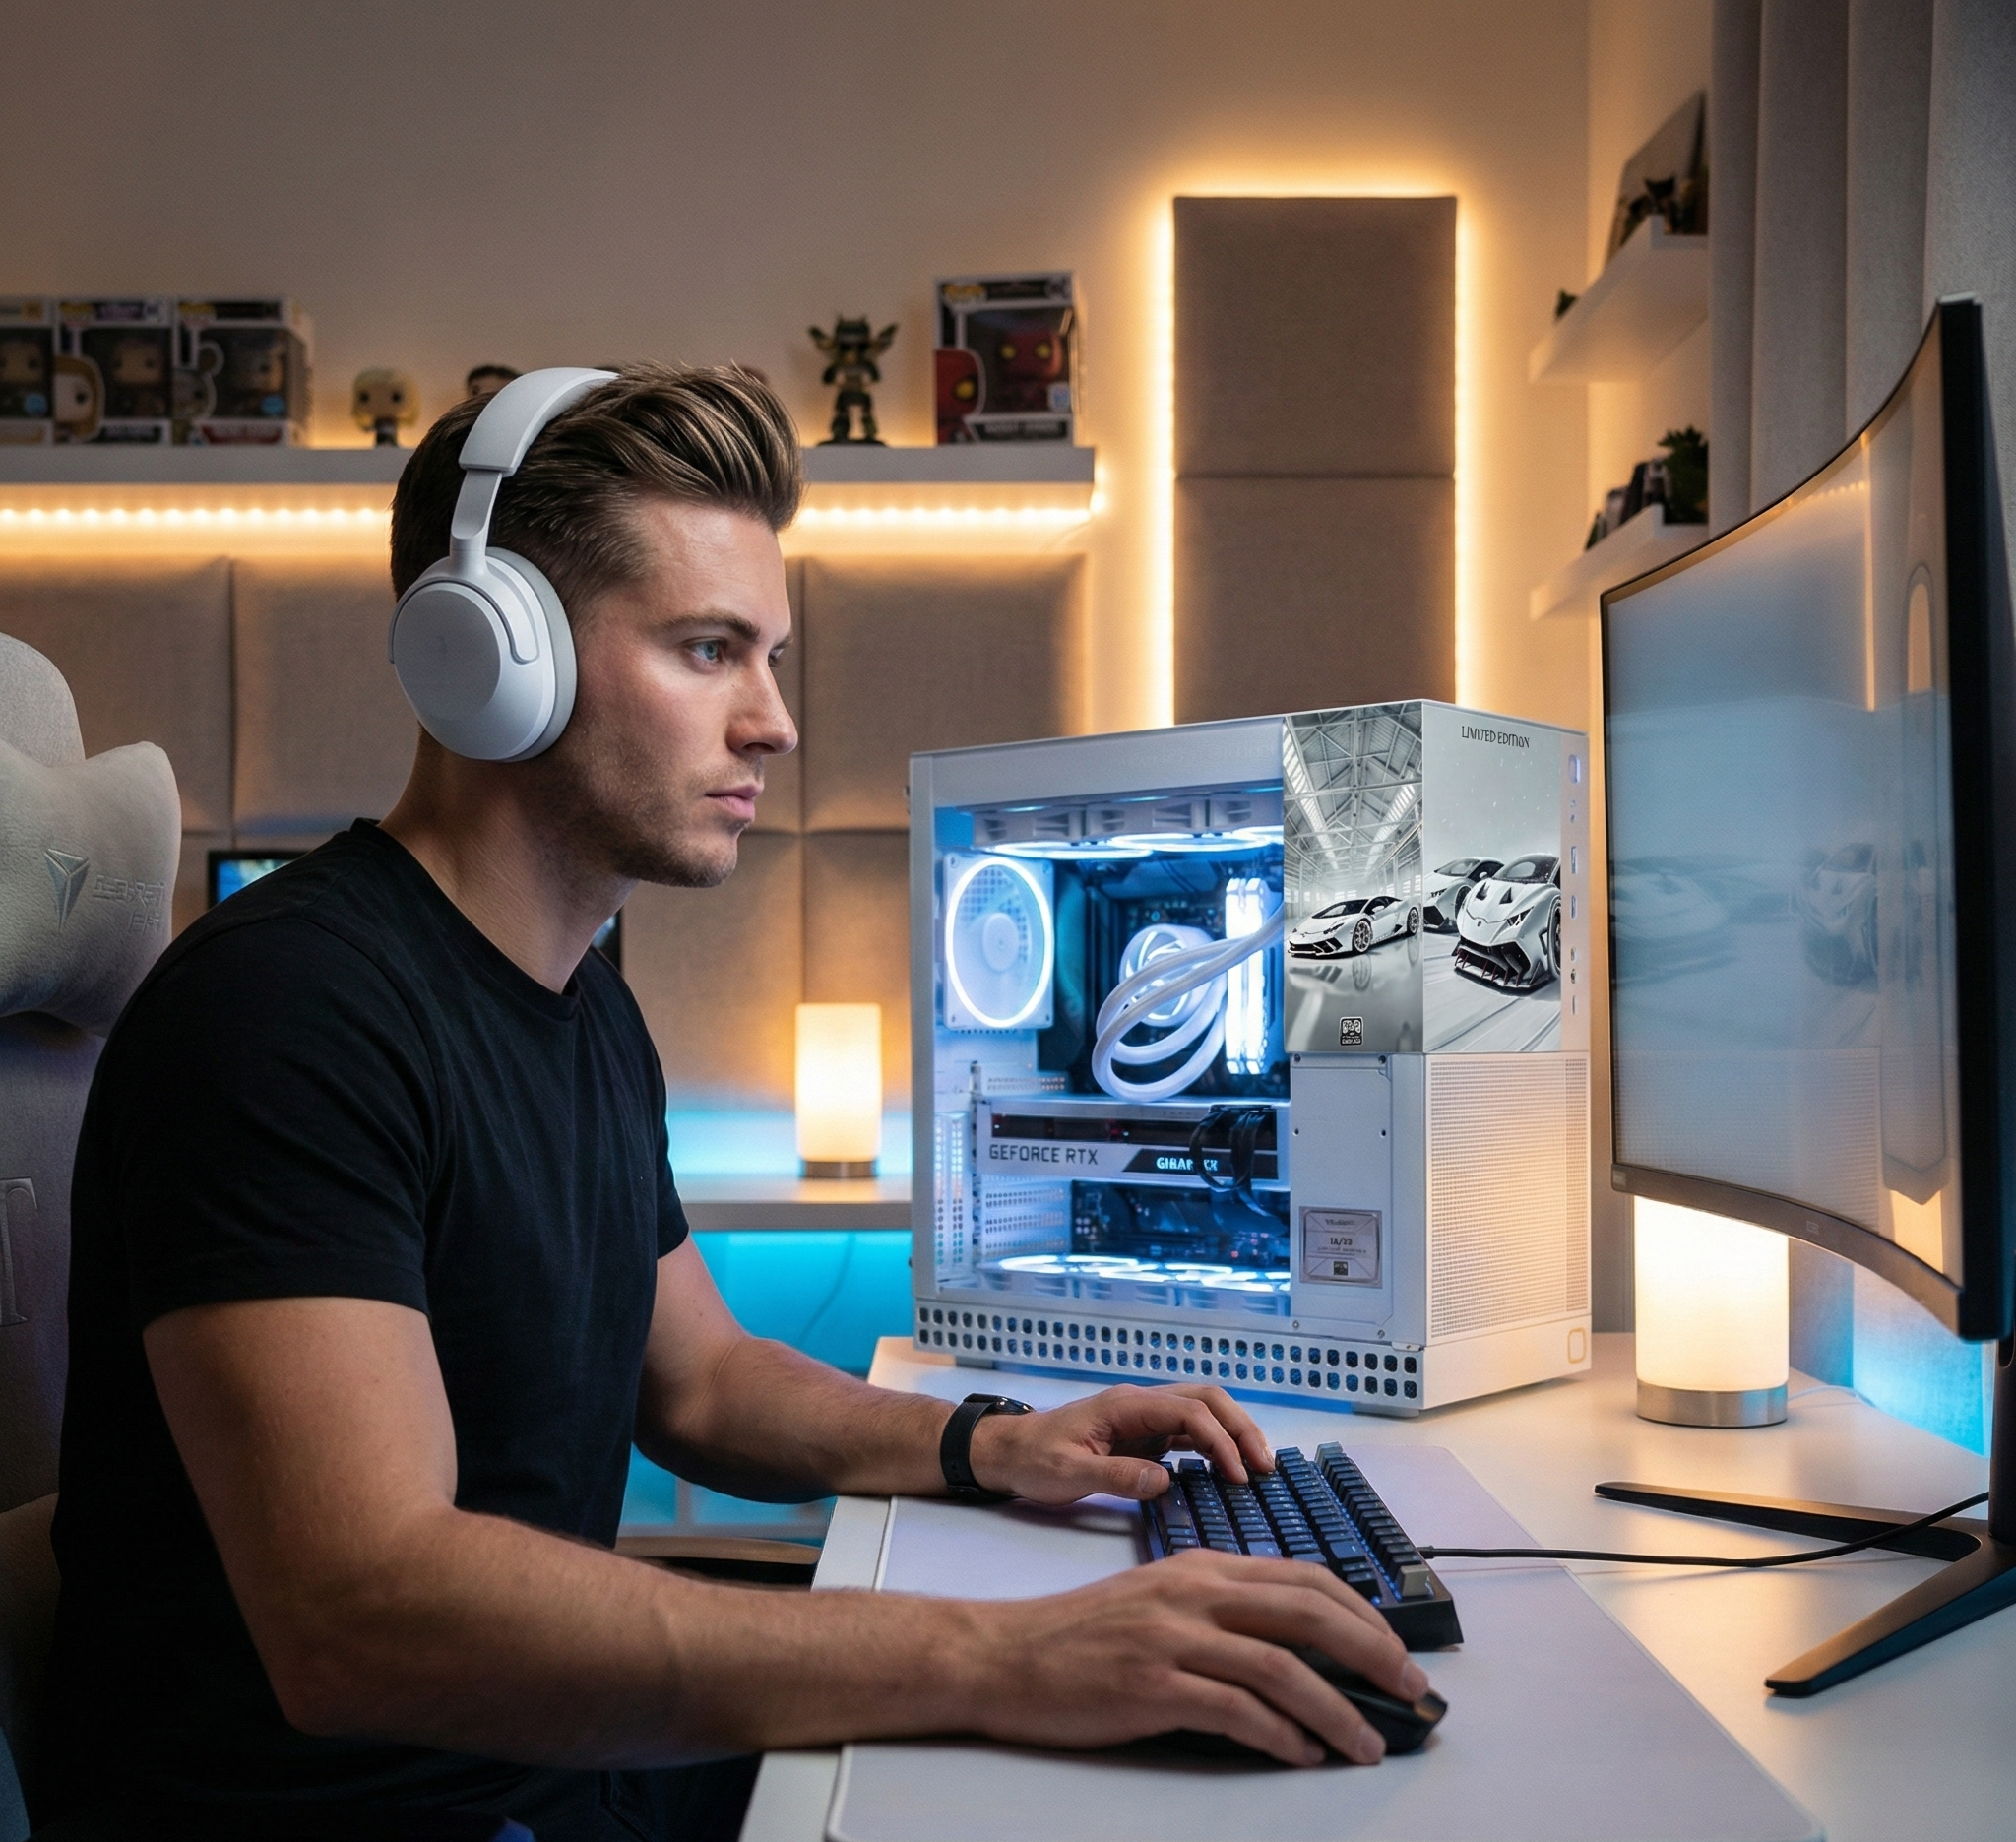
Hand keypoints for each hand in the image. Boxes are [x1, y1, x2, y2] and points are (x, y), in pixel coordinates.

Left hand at [966, 1383, 1270, 1503]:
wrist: (1007, 1452)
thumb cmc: (1033, 1459)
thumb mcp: (1067, 1473)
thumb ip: (1116, 1476)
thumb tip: (1166, 1480)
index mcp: (1125, 1405)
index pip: (1188, 1411)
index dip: (1219, 1441)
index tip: (1239, 1475)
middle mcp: (1140, 1404)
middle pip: (1205, 1400)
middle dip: (1240, 1427)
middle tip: (1266, 1466)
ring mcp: (1143, 1417)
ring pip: (1201, 1411)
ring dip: (1232, 1434)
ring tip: (1258, 1468)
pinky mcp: (1142, 1435)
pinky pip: (1188, 1431)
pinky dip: (1214, 1445)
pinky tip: (1228, 1470)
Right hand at [966, 1547, 1430, 1765]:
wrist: (1006, 1654)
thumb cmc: (1081, 1635)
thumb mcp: (1156, 1599)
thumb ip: (1218, 1609)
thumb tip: (1291, 1647)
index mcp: (1199, 1566)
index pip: (1301, 1576)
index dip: (1359, 1611)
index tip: (1395, 1646)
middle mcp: (1193, 1592)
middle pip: (1306, 1611)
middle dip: (1371, 1651)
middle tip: (1411, 1689)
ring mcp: (1172, 1637)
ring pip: (1281, 1666)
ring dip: (1337, 1709)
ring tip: (1368, 1742)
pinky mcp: (1152, 1685)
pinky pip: (1238, 1711)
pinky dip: (1282, 1736)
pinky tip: (1303, 1755)